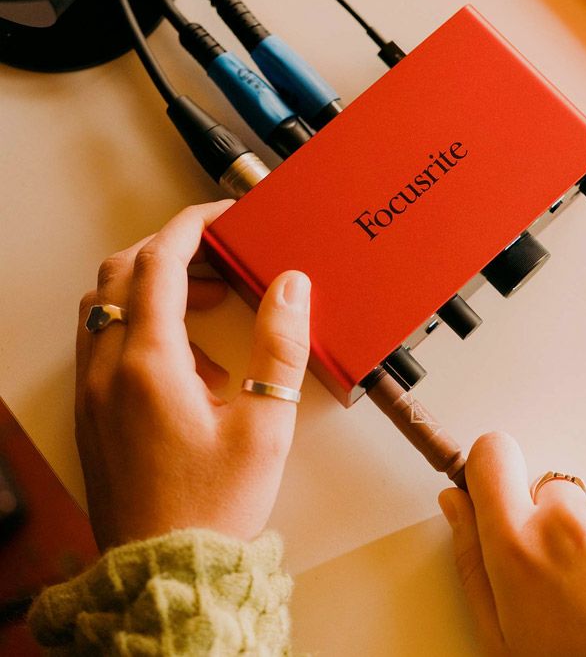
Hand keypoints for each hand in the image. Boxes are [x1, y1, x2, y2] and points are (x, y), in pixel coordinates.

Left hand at [76, 201, 310, 550]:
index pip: (158, 264)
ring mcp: (93, 392)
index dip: (190, 227)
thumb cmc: (212, 508)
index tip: (220, 215)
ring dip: (151, 286)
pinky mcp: (93, 412)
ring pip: (105, 305)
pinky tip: (188, 360)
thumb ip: (280, 347)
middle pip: (120, 273)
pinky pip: (105, 342)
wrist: (168, 571)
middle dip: (169, 250)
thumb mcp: (265, 425)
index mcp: (148, 365)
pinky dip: (141, 325)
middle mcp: (108, 371)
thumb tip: (291, 287)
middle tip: (217, 257)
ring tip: (209, 306)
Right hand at [439, 432, 585, 656]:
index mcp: (518, 548)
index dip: (491, 466)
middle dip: (556, 524)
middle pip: (548, 492)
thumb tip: (455, 500)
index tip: (497, 483)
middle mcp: (567, 522)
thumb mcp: (503, 634)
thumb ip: (471, 557)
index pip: (491, 456)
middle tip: (573, 579)